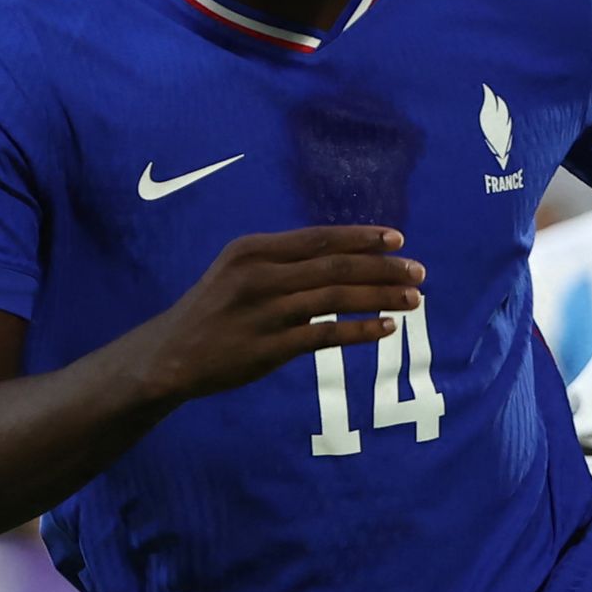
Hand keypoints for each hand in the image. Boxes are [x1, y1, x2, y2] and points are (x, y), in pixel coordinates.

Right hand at [142, 227, 424, 405]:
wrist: (172, 354)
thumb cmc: (213, 311)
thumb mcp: (238, 271)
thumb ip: (282, 262)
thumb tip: (340, 256)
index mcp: (253, 250)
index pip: (319, 238)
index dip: (362, 237)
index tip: (398, 238)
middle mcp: (259, 276)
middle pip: (334, 265)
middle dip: (383, 267)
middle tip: (418, 272)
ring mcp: (264, 313)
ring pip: (335, 297)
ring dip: (380, 296)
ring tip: (413, 298)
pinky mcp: (269, 348)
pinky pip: (325, 335)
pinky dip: (360, 330)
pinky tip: (386, 328)